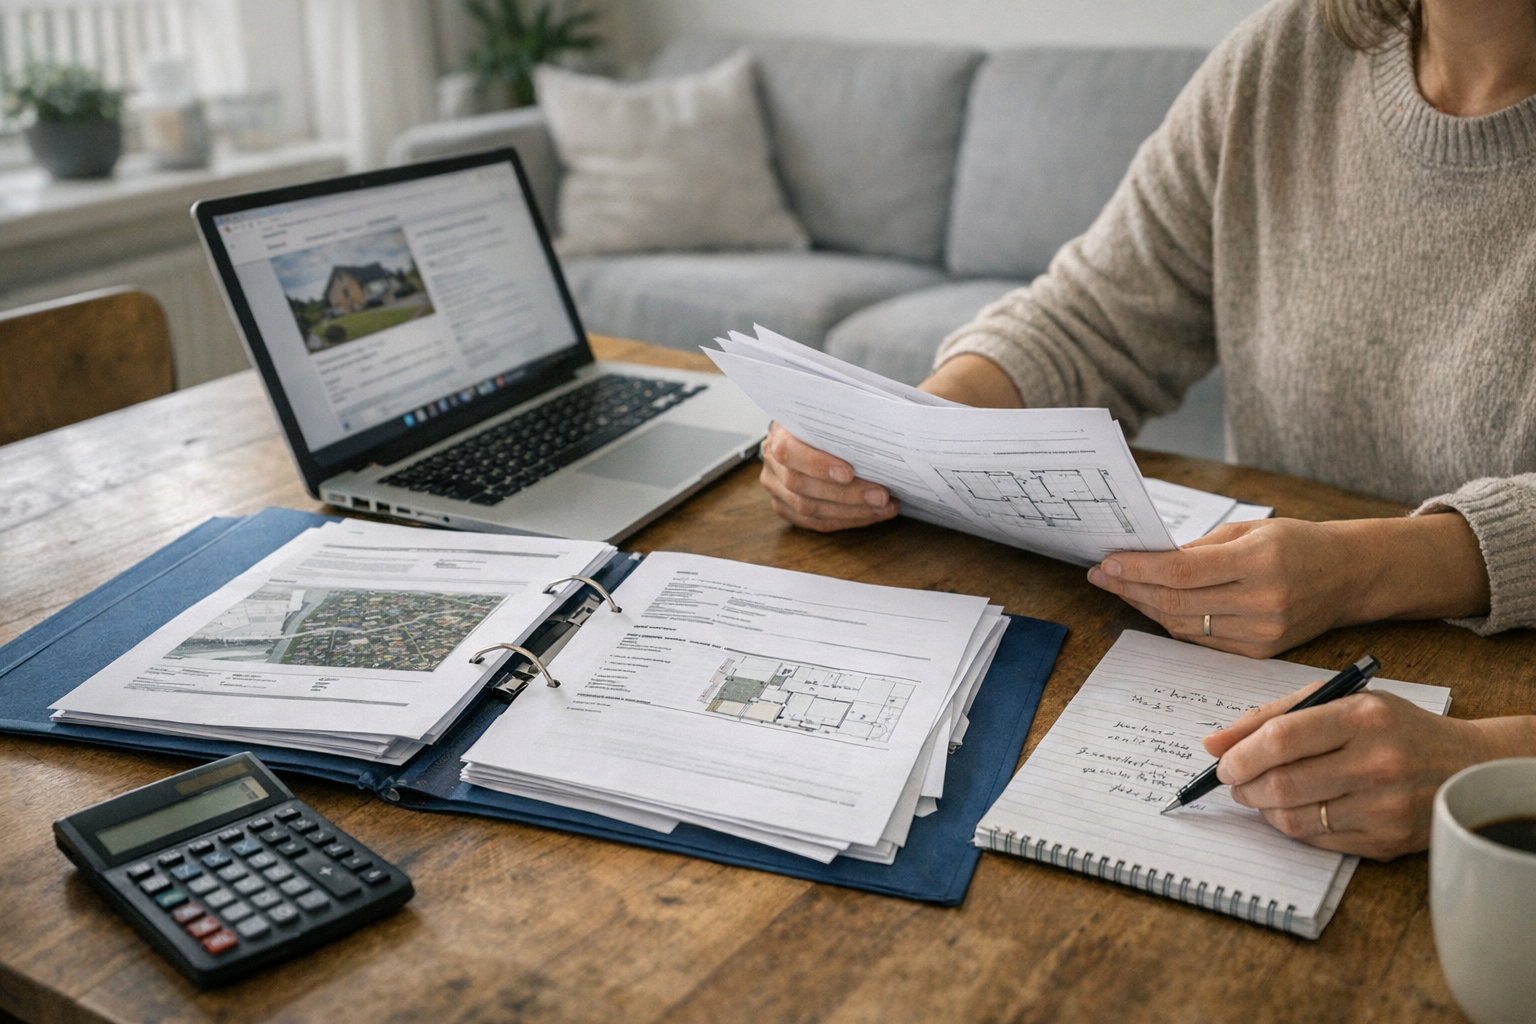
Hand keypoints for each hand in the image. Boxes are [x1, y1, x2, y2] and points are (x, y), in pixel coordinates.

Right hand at [759, 422, 897, 530]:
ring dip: (852, 511)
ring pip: (809, 509)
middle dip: (847, 494)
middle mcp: (772, 463)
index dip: (817, 465)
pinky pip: (815, 523)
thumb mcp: (830, 415)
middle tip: (881, 496)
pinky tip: (870, 515)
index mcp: (779, 435)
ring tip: (883, 507)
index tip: (849, 473)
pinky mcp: (785, 508)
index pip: (789, 452)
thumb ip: (842, 424)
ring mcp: (776, 489)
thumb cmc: (826, 424)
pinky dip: (846, 520)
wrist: (808, 433)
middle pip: (802, 486)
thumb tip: (879, 435)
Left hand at [1086, 513, 1489, 658]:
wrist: (1350, 576)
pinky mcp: (1259, 652)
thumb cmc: (1298, 543)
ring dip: (1145, 606)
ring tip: (1120, 588)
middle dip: (1131, 588)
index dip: (1137, 569)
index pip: (1181, 571)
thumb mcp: (1250, 529)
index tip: (1106, 562)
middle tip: (1102, 575)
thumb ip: (1198, 547)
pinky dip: (1172, 622)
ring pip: (1183, 625)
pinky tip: (1153, 605)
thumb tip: (1144, 558)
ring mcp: (1261, 633)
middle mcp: (1262, 602)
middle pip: (1176, 603)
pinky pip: (1201, 639)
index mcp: (1259, 562)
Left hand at [1203, 683, 1491, 858]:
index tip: (1223, 763)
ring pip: (1294, 818)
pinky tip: (1295, 809)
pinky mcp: (1387, 841)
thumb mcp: (1338, 702)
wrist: (1463, 765)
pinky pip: (1316, 840)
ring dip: (1263, 808)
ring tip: (1262, 794)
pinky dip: (1292, 826)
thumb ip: (1272, 717)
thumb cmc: (1389, 727)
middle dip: (1244, 786)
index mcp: (1363, 717)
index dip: (1240, 755)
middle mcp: (1378, 762)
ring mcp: (1385, 806)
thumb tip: (1212, 744)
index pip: (1281, 739)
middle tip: (1236, 782)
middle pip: (1282, 784)